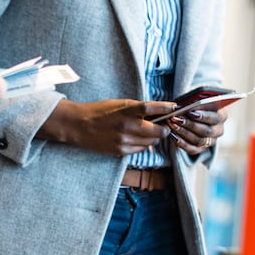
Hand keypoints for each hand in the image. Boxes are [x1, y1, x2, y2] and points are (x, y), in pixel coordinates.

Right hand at [39, 99, 175, 155]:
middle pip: (157, 130)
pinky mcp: (120, 151)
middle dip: (164, 129)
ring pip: (150, 142)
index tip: (175, 108)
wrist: (78, 125)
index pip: (152, 108)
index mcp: (126, 109)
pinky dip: (143, 145)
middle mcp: (127, 125)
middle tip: (166, 126)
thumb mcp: (119, 104)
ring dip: (153, 137)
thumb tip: (157, 112)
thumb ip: (137, 109)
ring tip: (150, 132)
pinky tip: (138, 139)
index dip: (166, 108)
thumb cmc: (99, 111)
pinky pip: (140, 149)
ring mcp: (124, 140)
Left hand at [166, 107, 226, 154]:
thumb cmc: (196, 105)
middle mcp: (218, 130)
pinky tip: (172, 136)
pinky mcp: (201, 149)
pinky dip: (181, 143)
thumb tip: (186, 105)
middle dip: (189, 124)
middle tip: (176, 118)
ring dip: (183, 132)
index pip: (215, 118)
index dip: (202, 116)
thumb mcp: (198, 100)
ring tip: (172, 125)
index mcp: (222, 116)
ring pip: (198, 140)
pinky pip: (192, 149)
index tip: (189, 112)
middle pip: (206, 130)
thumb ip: (195, 102)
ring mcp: (211, 141)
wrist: (194, 116)